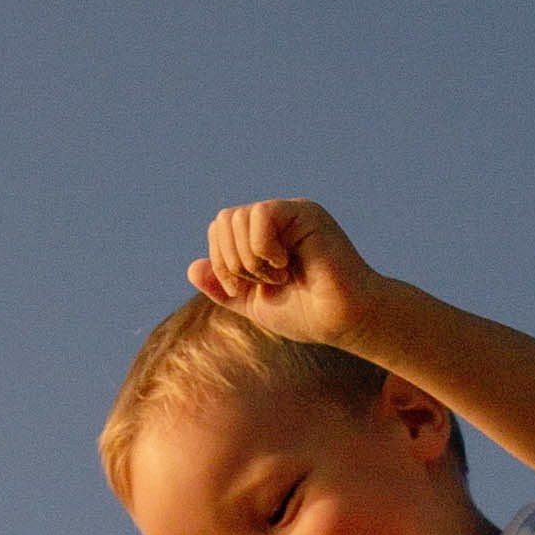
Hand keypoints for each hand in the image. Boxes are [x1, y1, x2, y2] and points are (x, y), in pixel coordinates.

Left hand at [188, 199, 383, 345]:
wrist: (343, 321)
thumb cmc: (307, 314)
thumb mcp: (254, 304)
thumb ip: (223, 287)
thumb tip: (192, 267)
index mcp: (262, 237)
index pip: (219, 230)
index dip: (220, 263)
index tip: (242, 290)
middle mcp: (276, 220)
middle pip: (224, 220)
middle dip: (231, 262)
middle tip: (264, 283)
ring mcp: (290, 213)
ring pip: (237, 218)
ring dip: (249, 259)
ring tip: (279, 276)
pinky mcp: (304, 212)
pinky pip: (261, 215)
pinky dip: (262, 248)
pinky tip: (285, 265)